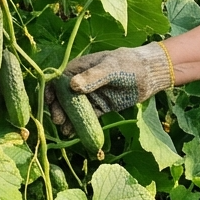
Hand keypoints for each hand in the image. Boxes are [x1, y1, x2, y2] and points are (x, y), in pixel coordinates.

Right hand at [46, 44, 172, 134]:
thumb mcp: (112, 68)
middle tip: (59, 121)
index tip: (50, 103)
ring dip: (68, 120)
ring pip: (75, 110)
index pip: (59, 81)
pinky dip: (81, 126)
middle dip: (59, 109)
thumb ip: (93, 77)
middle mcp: (82, 82)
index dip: (52, 92)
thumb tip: (72, 86)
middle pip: (64, 98)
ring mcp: (91, 96)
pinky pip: (87, 118)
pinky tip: (75, 134)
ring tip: (66, 131)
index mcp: (80, 68)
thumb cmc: (130, 65)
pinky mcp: (100, 107)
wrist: (149, 74)